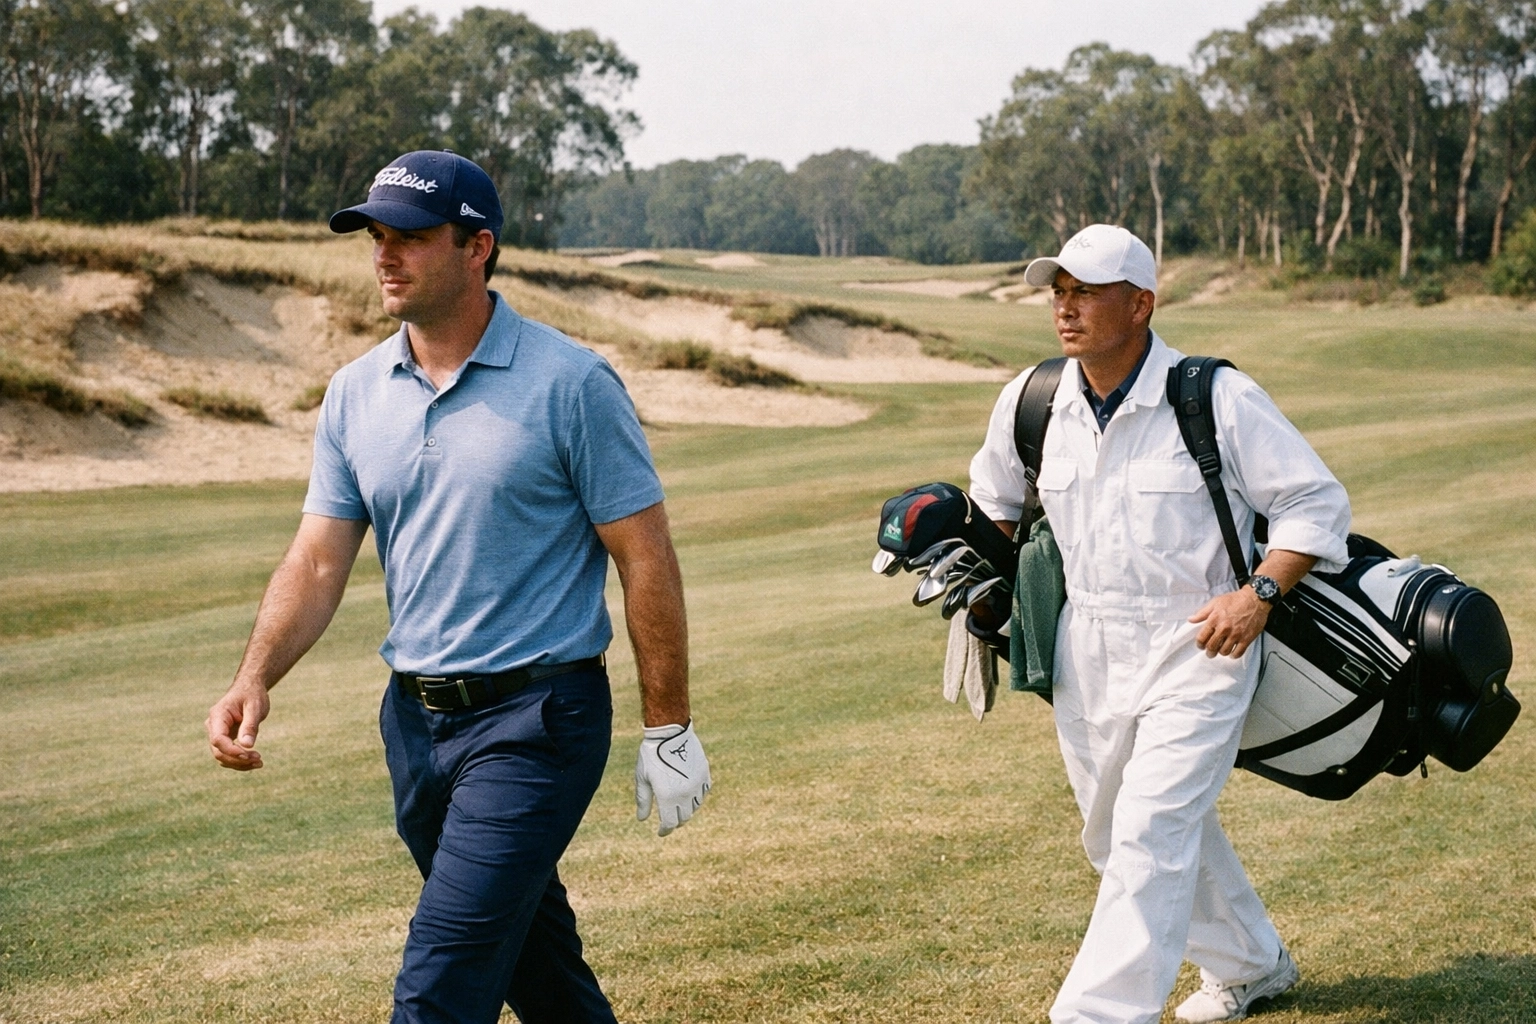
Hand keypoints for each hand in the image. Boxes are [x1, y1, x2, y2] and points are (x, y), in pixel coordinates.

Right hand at [207, 680, 269, 769]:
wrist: (249, 688)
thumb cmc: (252, 694)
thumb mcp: (255, 706)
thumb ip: (250, 725)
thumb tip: (247, 745)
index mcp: (218, 715)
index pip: (218, 739)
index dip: (231, 750)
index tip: (248, 755)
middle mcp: (213, 726)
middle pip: (218, 751)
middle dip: (238, 759)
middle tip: (259, 760)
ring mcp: (217, 733)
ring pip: (222, 756)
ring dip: (239, 763)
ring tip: (259, 763)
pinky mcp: (225, 738)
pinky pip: (227, 754)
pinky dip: (239, 760)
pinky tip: (254, 761)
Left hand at [635, 720, 710, 835]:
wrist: (670, 732)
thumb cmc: (651, 754)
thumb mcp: (643, 778)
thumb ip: (643, 800)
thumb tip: (642, 819)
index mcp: (668, 797)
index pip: (669, 823)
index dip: (664, 830)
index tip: (661, 832)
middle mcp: (685, 794)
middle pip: (683, 817)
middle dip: (675, 821)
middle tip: (669, 820)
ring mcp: (697, 784)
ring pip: (695, 806)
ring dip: (686, 810)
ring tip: (678, 806)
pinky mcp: (704, 774)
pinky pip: (703, 792)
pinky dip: (696, 797)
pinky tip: (688, 794)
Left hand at [1189, 586, 1269, 658]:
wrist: (1255, 599)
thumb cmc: (1235, 600)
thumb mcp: (1215, 602)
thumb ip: (1201, 613)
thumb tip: (1190, 620)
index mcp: (1214, 619)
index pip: (1202, 637)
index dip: (1199, 644)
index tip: (1201, 645)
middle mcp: (1224, 628)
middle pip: (1212, 647)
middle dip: (1209, 651)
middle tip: (1210, 652)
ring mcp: (1236, 634)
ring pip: (1224, 651)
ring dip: (1221, 653)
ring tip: (1221, 650)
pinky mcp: (1247, 638)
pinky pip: (1238, 652)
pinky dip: (1234, 655)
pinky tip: (1232, 653)